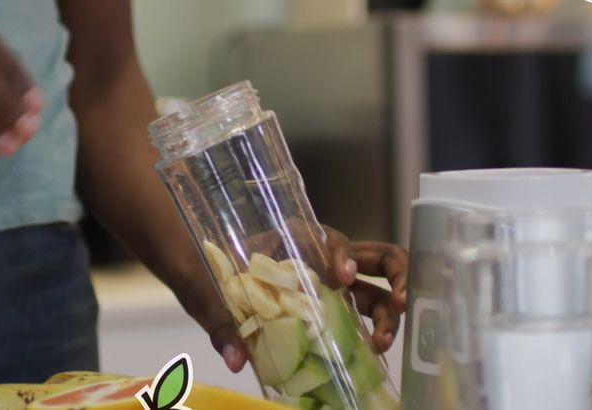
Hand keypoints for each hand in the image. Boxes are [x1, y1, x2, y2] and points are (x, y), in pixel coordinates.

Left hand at [174, 225, 408, 373]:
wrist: (193, 266)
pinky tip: (376, 349)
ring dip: (389, 309)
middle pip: (369, 253)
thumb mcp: (208, 290)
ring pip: (375, 285)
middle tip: (399, 300)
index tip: (342, 277)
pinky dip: (378, 327)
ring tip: (383, 341)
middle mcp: (317, 255)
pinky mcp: (334, 305)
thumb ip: (221, 321)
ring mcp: (330, 280)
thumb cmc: (206, 269)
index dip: (337, 252)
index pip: (319, 234)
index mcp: (286, 240)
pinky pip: (365, 311)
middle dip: (394, 272)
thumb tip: (234, 357)